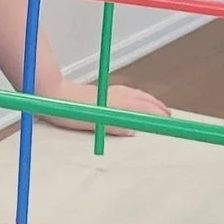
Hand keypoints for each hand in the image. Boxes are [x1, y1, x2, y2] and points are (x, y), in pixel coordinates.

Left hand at [38, 78, 169, 135]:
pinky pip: (127, 92)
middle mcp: (116, 95)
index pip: (144, 109)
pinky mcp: (102, 92)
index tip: (170, 121)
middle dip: (157, 107)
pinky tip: (134, 99)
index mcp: (117, 103)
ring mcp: (109, 92)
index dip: (158, 115)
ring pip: (136, 94)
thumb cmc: (69, 110)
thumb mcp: (93, 124)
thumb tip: (134, 131)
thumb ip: (114, 126)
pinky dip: (138, 96)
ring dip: (149, 100)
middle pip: (143, 99)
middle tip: (169, 115)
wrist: (52, 95)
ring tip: (158, 107)